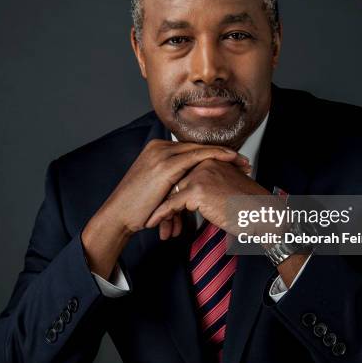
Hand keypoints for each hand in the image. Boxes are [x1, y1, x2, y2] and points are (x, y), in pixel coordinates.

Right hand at [90, 139, 250, 238]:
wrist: (117, 216)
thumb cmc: (136, 209)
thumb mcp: (157, 189)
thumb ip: (173, 183)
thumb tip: (190, 190)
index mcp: (157, 151)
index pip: (192, 149)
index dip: (214, 154)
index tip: (233, 161)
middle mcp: (159, 148)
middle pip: (199, 146)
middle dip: (224, 153)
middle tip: (244, 161)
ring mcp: (162, 154)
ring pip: (201, 149)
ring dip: (225, 154)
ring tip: (243, 163)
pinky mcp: (165, 164)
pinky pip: (197, 156)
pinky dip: (216, 155)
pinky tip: (230, 159)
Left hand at [144, 158, 270, 236]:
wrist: (262, 215)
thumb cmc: (249, 206)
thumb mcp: (226, 188)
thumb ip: (210, 184)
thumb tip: (193, 196)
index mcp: (211, 160)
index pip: (182, 172)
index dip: (171, 189)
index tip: (159, 201)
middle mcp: (204, 163)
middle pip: (174, 181)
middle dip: (164, 200)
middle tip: (155, 216)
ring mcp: (200, 174)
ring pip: (171, 191)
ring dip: (161, 209)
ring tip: (153, 222)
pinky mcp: (198, 190)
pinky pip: (172, 203)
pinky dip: (161, 214)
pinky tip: (152, 222)